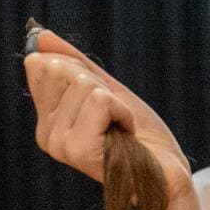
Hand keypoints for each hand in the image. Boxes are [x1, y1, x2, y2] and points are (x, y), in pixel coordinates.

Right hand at [23, 28, 192, 198]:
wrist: (167, 174)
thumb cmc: (141, 137)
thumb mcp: (108, 91)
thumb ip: (75, 63)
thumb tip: (41, 35)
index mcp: (48, 120)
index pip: (46, 65)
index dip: (87, 75)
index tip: (105, 104)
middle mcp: (46, 134)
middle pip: (65, 70)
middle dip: (102, 87)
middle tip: (116, 119)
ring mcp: (59, 144)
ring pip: (84, 85)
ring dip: (117, 103)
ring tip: (122, 131)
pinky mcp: (77, 150)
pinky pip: (100, 101)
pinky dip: (123, 112)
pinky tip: (126, 137)